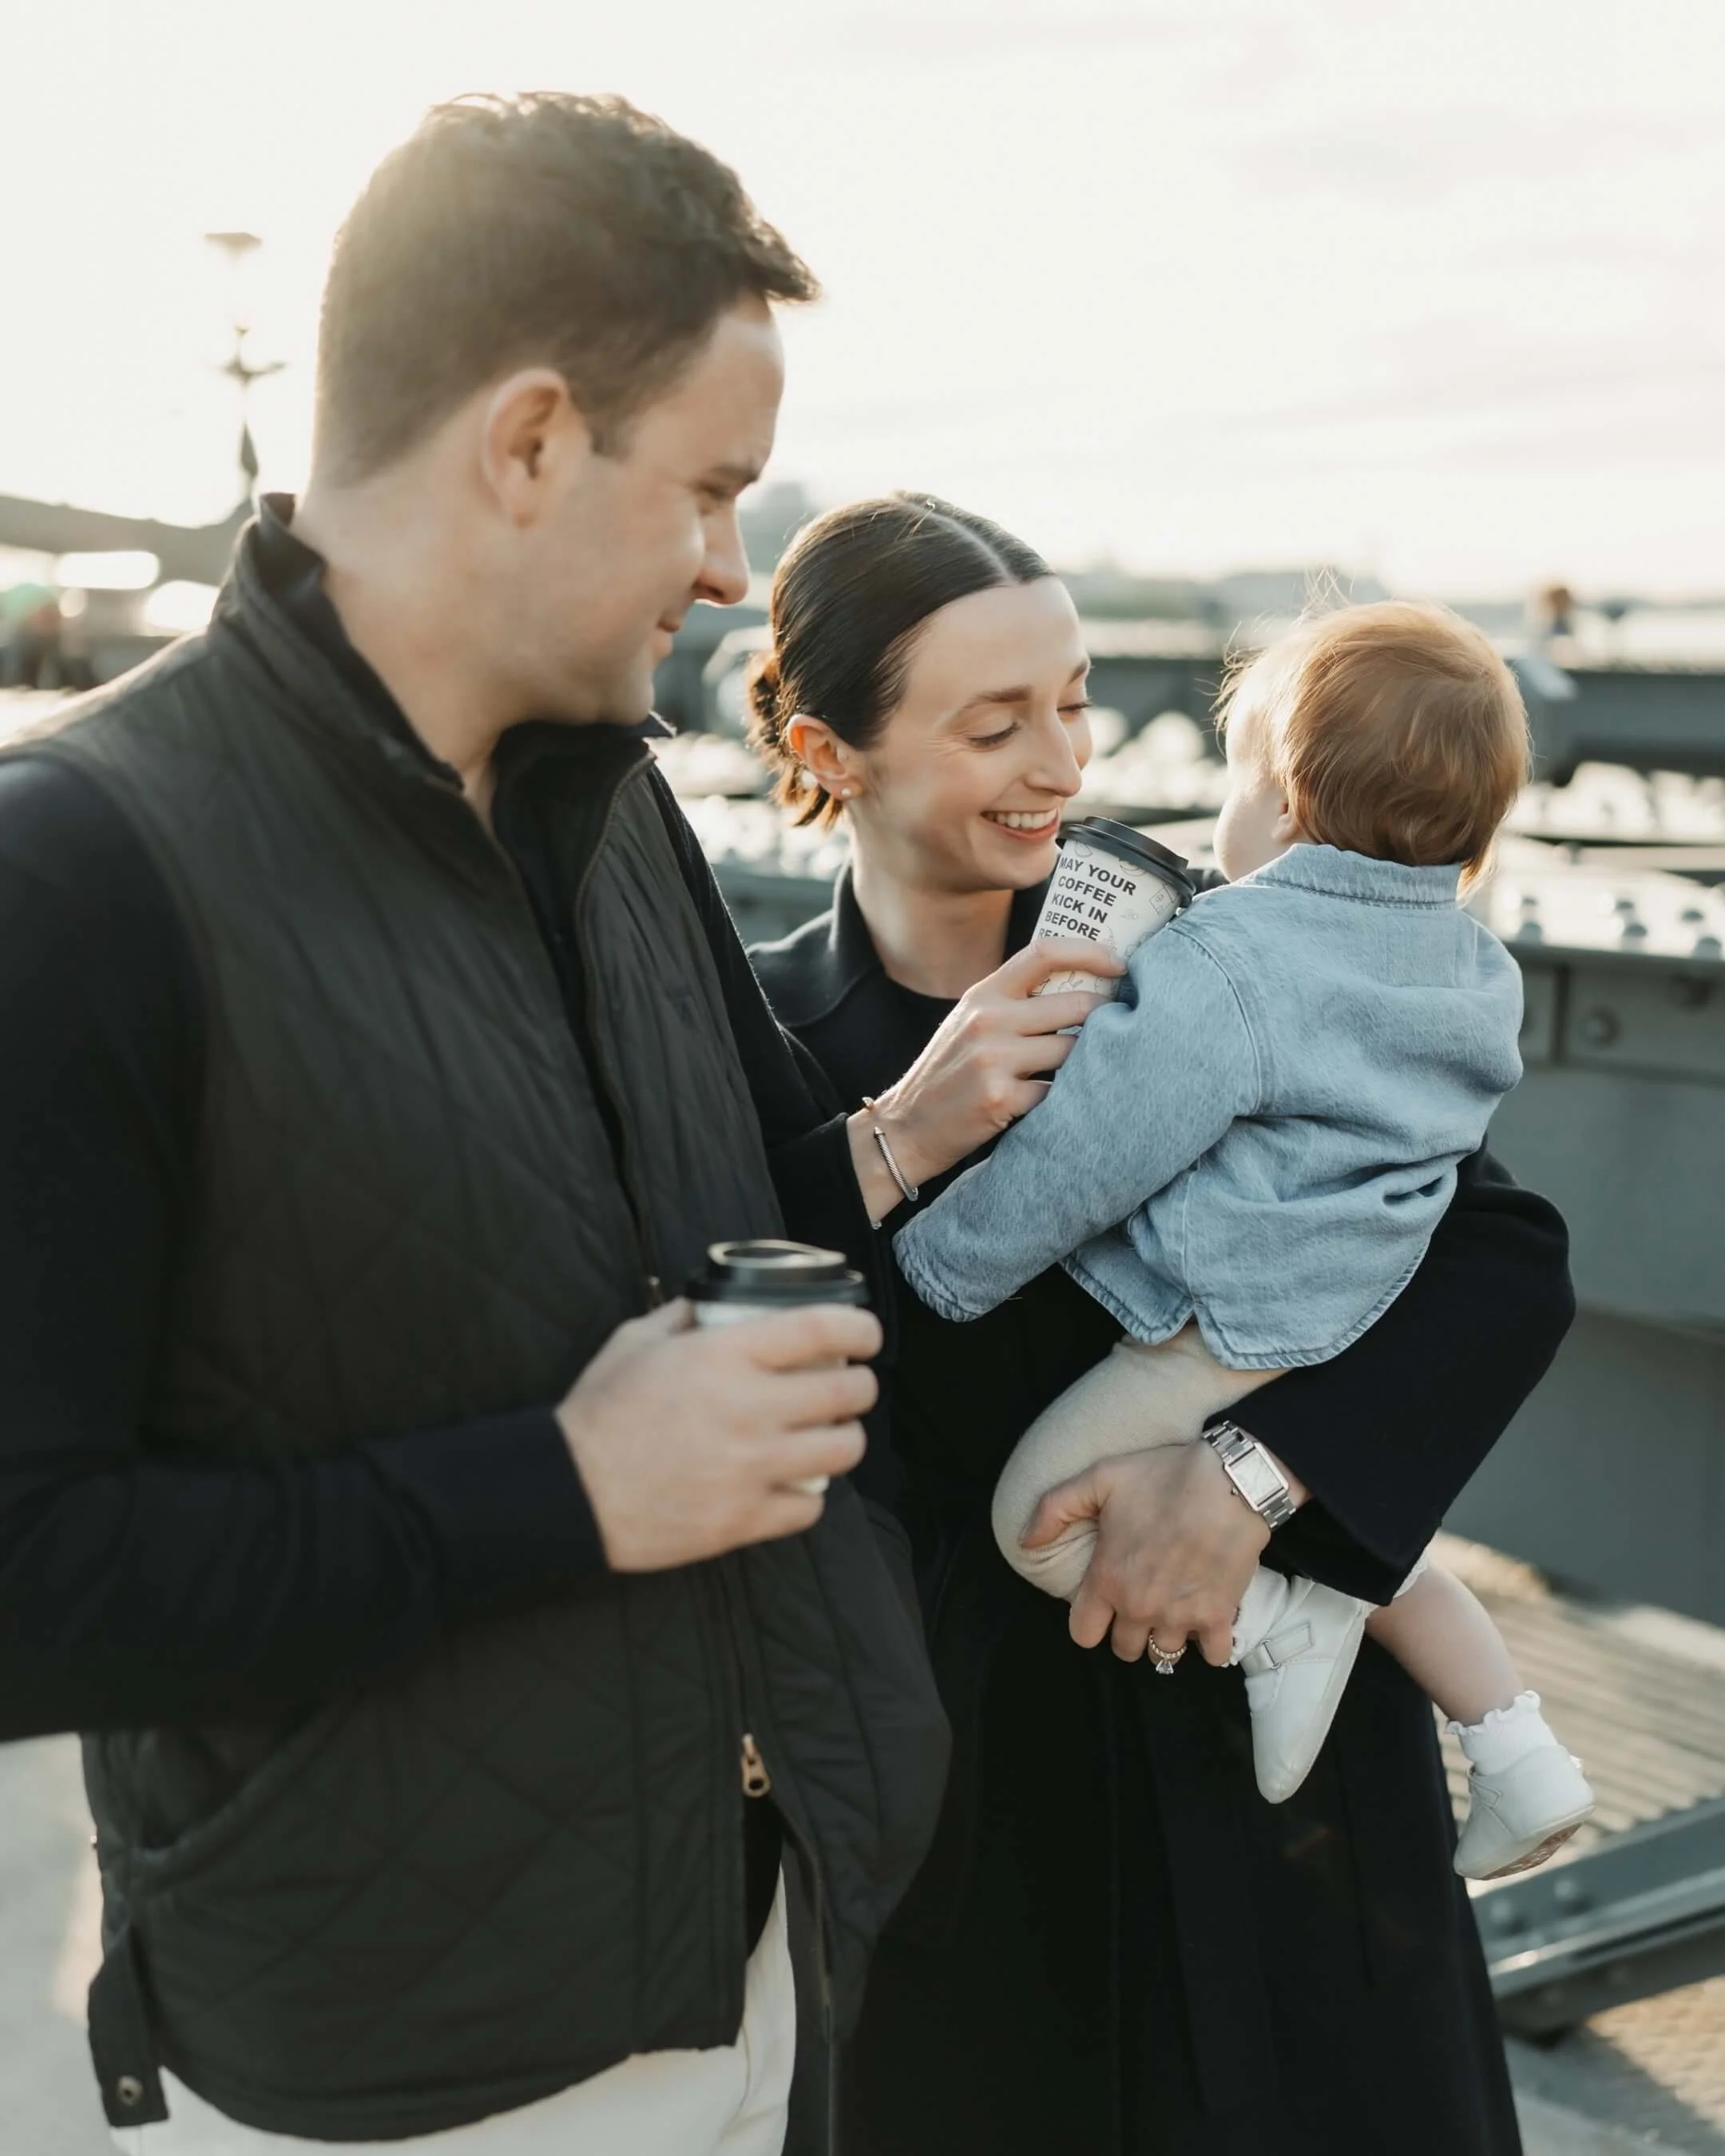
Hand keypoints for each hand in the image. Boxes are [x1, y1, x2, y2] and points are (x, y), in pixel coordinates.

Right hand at [558, 1299, 881, 1570]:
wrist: (567, 1491)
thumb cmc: (599, 1412)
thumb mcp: (636, 1340)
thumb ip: (686, 1315)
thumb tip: (721, 1300)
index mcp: (724, 1357)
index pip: (821, 1330)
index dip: (859, 1329)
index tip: (865, 1334)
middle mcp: (749, 1409)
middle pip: (847, 1393)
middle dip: (859, 1386)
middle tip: (849, 1386)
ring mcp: (752, 1468)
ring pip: (842, 1452)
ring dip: (843, 1439)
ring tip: (830, 1434)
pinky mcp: (744, 1519)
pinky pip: (810, 1508)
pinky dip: (808, 1495)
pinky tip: (794, 1483)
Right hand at [860, 939, 1124, 1197]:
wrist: (906, 1127)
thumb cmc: (947, 1074)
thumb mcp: (969, 1023)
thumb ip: (1012, 1002)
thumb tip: (1080, 986)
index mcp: (983, 995)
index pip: (1043, 953)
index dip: (1090, 953)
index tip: (1119, 964)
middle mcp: (988, 1020)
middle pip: (1076, 1004)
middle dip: (1105, 1018)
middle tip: (1117, 1030)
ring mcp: (993, 1060)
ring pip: (1074, 1051)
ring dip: (1087, 1063)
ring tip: (1083, 1072)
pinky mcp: (1001, 1099)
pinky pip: (1058, 1092)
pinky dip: (1066, 1099)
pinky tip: (1057, 1103)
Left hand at [1022, 1442, 1269, 1665]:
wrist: (1229, 1482)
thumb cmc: (1162, 1477)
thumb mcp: (1098, 1479)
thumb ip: (1054, 1509)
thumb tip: (1026, 1542)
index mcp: (1107, 1580)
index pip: (1083, 1634)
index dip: (1090, 1623)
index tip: (1103, 1604)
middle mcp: (1139, 1607)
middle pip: (1124, 1649)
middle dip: (1128, 1631)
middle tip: (1141, 1603)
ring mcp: (1179, 1616)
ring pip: (1164, 1654)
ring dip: (1167, 1636)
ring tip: (1173, 1610)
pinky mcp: (1218, 1616)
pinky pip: (1212, 1656)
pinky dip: (1210, 1645)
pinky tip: (1208, 1621)